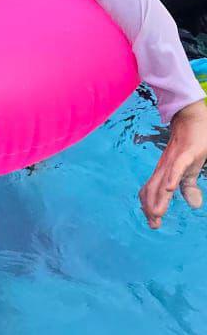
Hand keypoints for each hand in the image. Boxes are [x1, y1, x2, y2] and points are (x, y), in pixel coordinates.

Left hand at [140, 100, 206, 228]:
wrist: (193, 120)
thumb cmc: (191, 145)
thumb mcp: (190, 169)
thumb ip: (188, 186)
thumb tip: (193, 205)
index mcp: (164, 172)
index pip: (152, 191)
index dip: (151, 206)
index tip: (153, 224)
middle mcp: (164, 167)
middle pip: (154, 189)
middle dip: (152, 207)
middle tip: (153, 224)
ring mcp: (173, 159)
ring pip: (162, 180)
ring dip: (159, 197)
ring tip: (156, 213)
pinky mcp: (185, 152)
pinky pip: (176, 166)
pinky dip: (172, 177)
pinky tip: (168, 188)